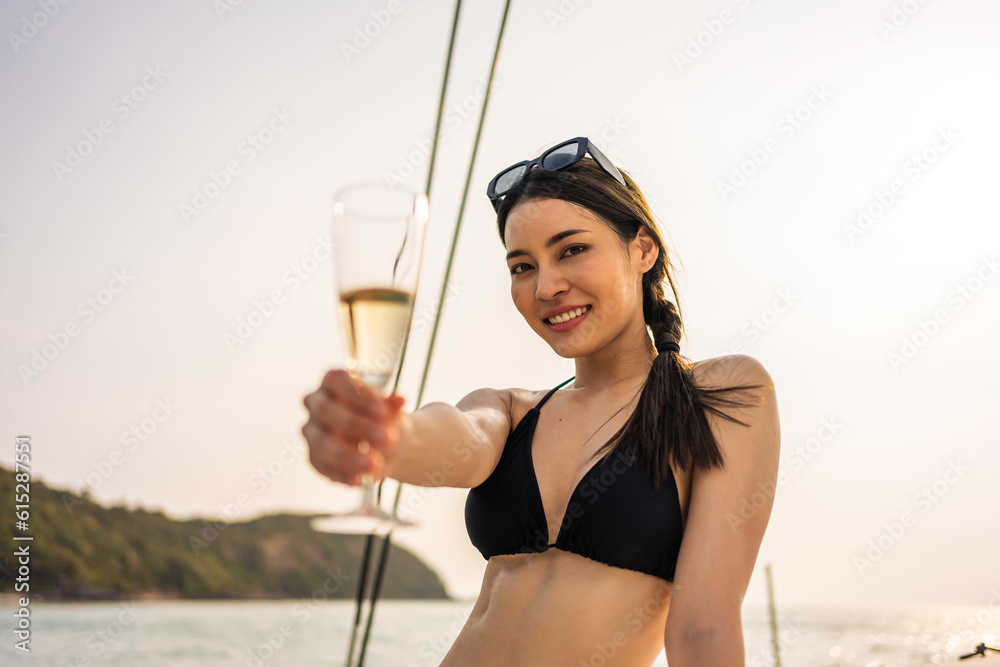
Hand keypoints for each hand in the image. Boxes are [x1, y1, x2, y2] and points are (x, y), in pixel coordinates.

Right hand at [302, 369, 406, 485]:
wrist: (387, 443)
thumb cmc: (385, 418)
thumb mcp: (392, 411)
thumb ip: (392, 406)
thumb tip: (400, 399)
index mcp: (333, 382)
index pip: (336, 379)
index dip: (358, 395)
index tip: (384, 412)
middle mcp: (316, 403)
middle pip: (325, 410)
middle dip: (356, 425)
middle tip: (387, 438)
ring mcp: (312, 432)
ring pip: (321, 442)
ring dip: (347, 455)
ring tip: (374, 464)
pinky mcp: (314, 458)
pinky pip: (323, 467)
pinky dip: (343, 474)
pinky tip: (361, 479)